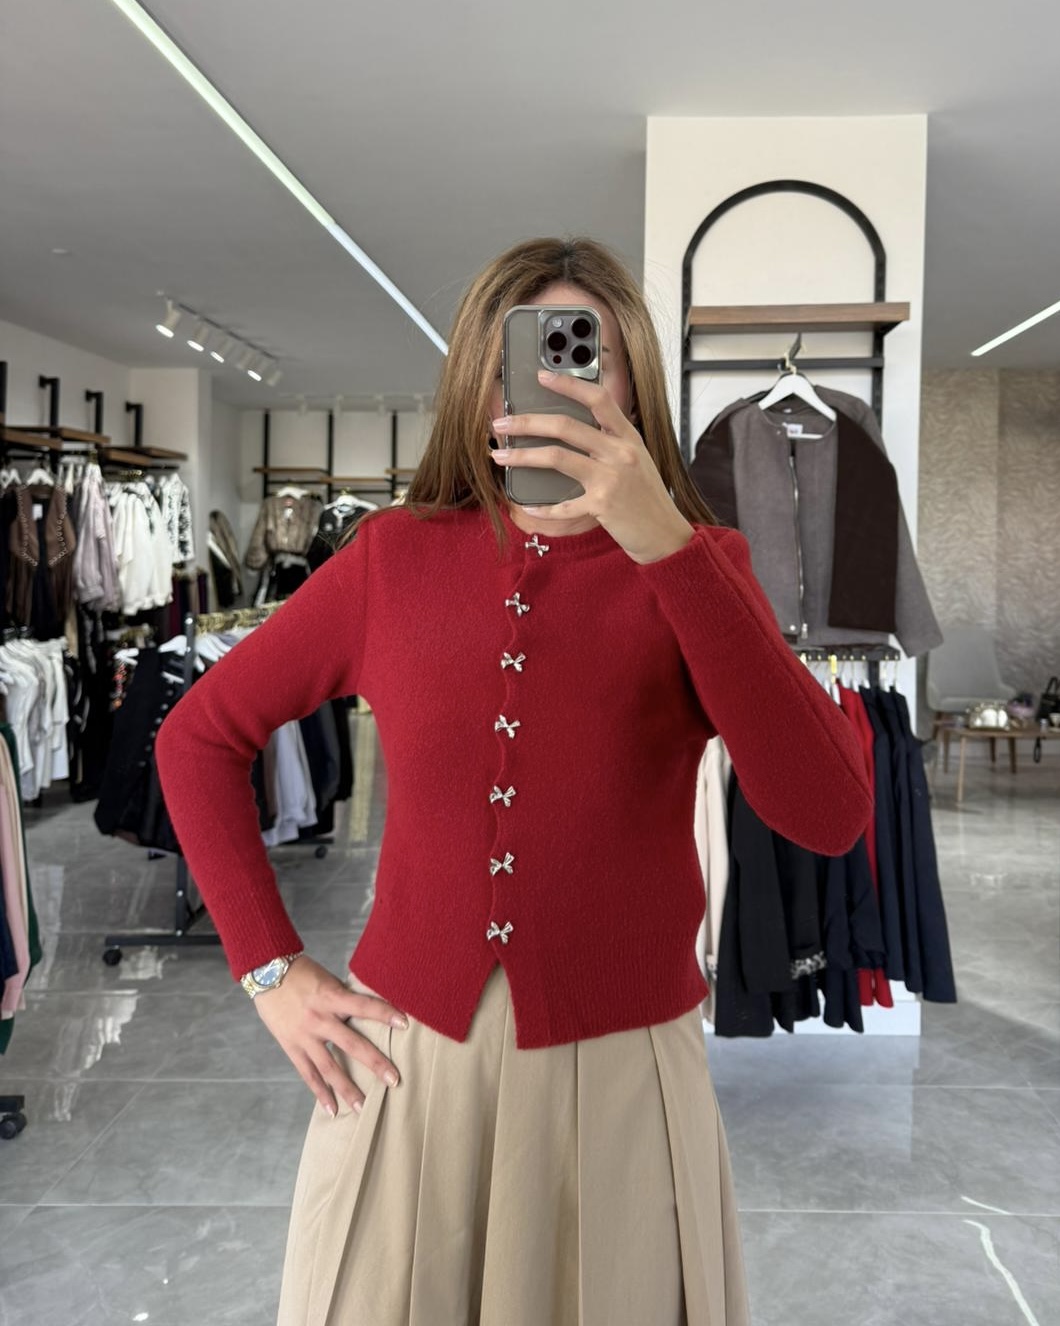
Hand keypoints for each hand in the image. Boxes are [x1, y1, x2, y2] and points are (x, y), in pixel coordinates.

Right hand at [252, 955, 407, 1116]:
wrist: (266, 973)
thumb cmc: (302, 972)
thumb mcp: (328, 979)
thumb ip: (345, 997)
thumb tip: (369, 1011)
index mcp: (331, 996)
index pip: (363, 1006)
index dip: (384, 1013)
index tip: (405, 1023)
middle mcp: (319, 1019)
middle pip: (352, 1044)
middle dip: (374, 1063)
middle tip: (394, 1080)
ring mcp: (305, 1036)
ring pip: (329, 1067)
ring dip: (347, 1088)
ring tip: (363, 1107)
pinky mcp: (291, 1047)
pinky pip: (308, 1074)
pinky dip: (320, 1092)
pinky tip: (332, 1109)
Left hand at [490, 370, 694, 563]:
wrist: (665, 535)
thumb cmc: (647, 498)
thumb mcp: (636, 460)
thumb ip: (610, 443)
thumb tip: (568, 431)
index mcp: (629, 437)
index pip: (598, 399)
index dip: (568, 384)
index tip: (542, 376)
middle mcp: (620, 453)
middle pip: (565, 426)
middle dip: (527, 422)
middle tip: (501, 422)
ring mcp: (610, 479)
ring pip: (556, 457)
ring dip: (522, 456)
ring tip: (499, 456)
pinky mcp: (601, 506)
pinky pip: (562, 504)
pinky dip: (541, 507)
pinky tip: (527, 506)